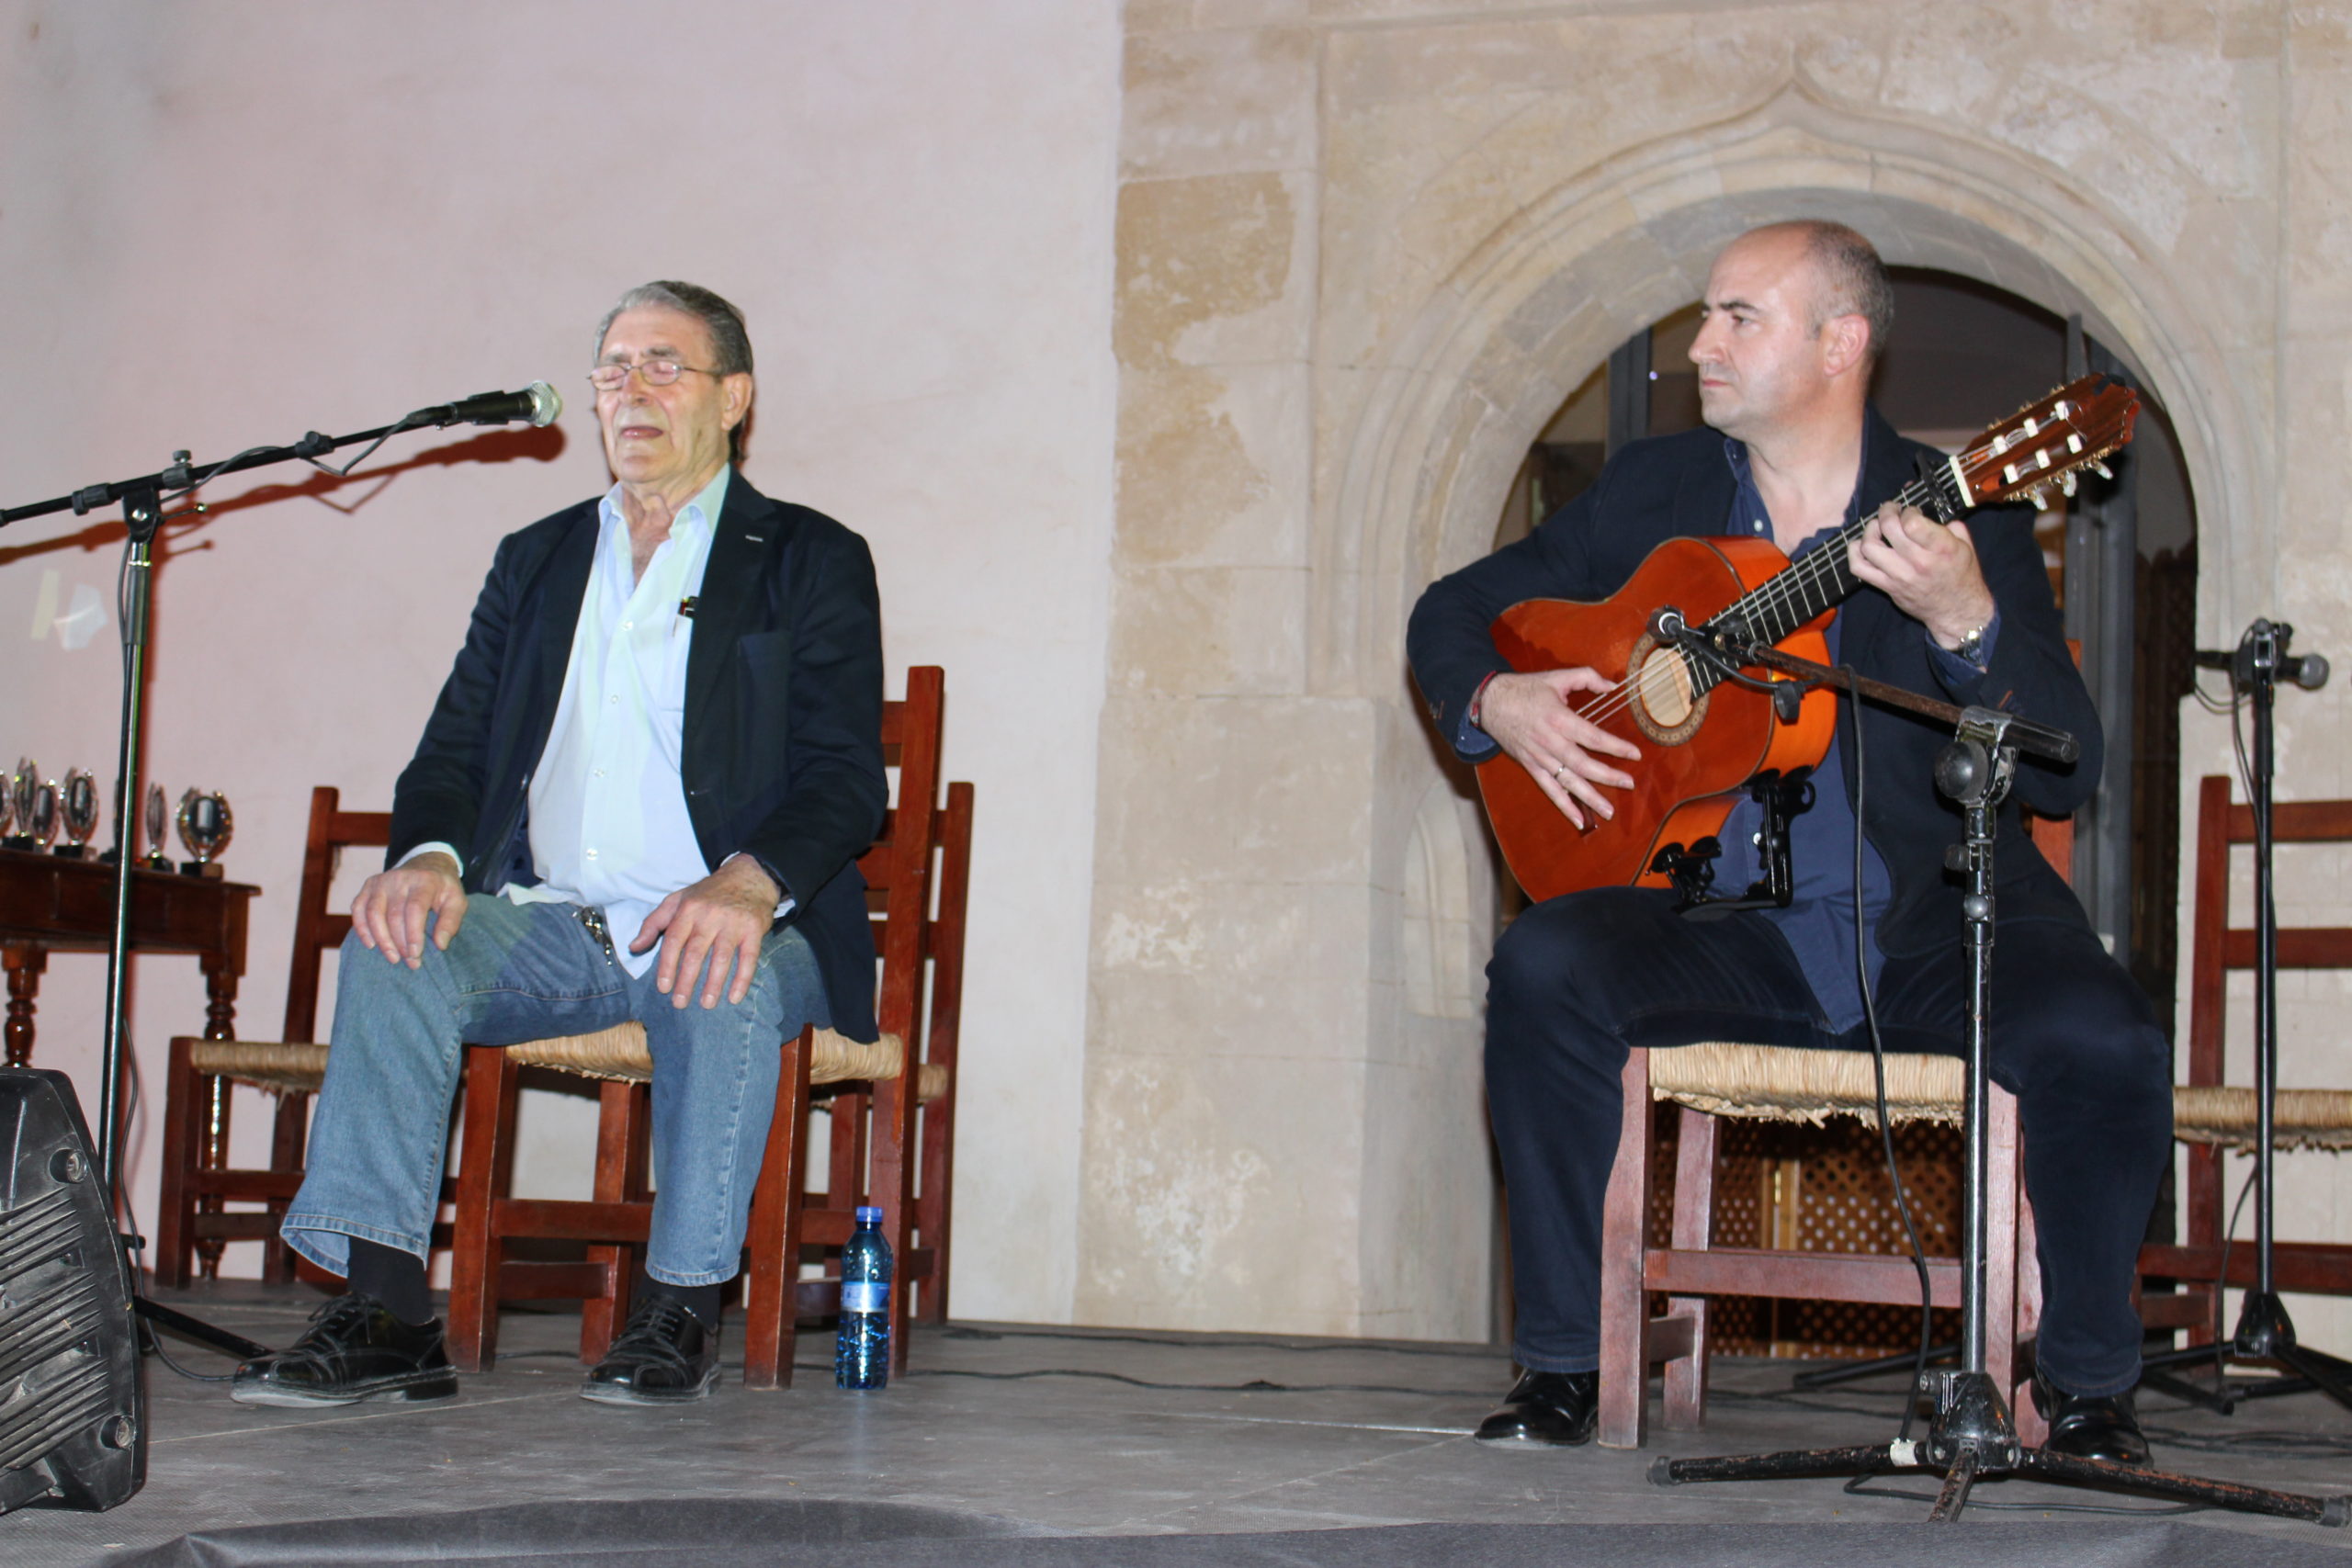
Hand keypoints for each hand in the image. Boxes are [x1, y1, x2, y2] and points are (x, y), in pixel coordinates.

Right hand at [351, 852, 466, 967]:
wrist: (428, 864)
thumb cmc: (443, 888)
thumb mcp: (457, 900)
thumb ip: (451, 922)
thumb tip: (440, 944)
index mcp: (424, 880)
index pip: (415, 909)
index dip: (413, 934)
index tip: (416, 954)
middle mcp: (400, 878)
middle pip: (394, 915)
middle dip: (400, 942)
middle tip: (410, 962)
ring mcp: (381, 881)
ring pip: (374, 913)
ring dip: (382, 939)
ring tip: (393, 958)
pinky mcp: (369, 885)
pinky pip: (358, 908)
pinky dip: (362, 928)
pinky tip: (371, 944)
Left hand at [630, 855, 780, 1009]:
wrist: (748, 876)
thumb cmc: (708, 893)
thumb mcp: (677, 900)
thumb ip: (653, 923)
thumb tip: (634, 947)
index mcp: (688, 909)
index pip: (673, 941)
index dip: (667, 966)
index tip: (663, 988)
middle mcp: (709, 915)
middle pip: (695, 952)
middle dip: (686, 980)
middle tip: (680, 1003)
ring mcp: (733, 923)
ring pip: (721, 957)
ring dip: (713, 983)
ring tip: (706, 1004)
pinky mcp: (753, 929)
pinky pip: (749, 957)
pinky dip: (742, 979)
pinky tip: (735, 997)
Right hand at [1477, 668, 1642, 829]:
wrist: (1490, 702)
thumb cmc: (1525, 689)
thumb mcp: (1556, 677)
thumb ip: (1587, 677)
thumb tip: (1612, 686)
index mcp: (1559, 719)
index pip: (1593, 738)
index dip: (1616, 747)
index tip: (1635, 754)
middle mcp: (1551, 742)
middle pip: (1584, 764)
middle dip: (1608, 776)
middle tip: (1629, 784)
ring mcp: (1540, 758)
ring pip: (1568, 782)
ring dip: (1589, 797)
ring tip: (1608, 811)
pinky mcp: (1531, 766)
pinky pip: (1549, 790)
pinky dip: (1564, 806)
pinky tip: (1579, 820)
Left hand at [1848, 503, 1996, 649]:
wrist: (1957, 611)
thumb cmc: (1962, 576)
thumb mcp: (1966, 546)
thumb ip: (1951, 526)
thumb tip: (1930, 514)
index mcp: (1941, 548)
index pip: (1912, 523)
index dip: (1907, 511)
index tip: (1910, 512)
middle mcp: (1919, 561)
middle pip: (1888, 529)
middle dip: (1887, 512)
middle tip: (1891, 510)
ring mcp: (1900, 575)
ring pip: (1869, 546)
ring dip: (1870, 530)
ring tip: (1877, 526)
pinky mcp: (1886, 586)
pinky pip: (1859, 568)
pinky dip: (1854, 553)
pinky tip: (1861, 544)